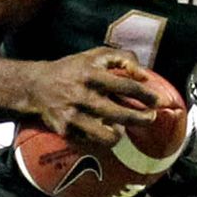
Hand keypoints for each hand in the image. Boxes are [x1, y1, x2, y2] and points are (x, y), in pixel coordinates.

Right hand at [26, 47, 157, 145]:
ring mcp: (73, 116)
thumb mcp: (95, 55)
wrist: (36, 87)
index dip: (146, 95)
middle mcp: (82, 96)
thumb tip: (144, 75)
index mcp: (91, 74)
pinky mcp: (66, 131)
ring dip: (120, 134)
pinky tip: (100, 129)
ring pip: (107, 136)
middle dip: (141, 119)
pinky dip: (100, 137)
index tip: (160, 101)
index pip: (126, 86)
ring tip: (122, 128)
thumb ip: (123, 58)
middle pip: (120, 115)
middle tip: (150, 117)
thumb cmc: (73, 69)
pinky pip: (92, 142)